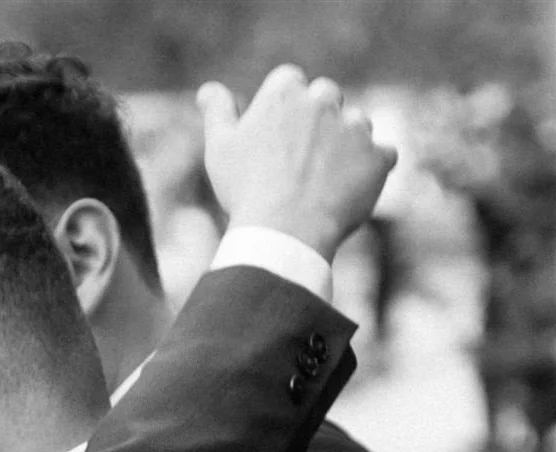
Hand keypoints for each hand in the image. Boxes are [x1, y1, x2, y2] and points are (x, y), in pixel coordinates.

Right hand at [200, 67, 397, 260]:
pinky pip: (383, 155)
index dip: (281, 105)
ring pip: (356, 123)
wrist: (284, 230)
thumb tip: (208, 89)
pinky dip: (371, 168)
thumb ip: (217, 112)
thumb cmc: (245, 189)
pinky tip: (349, 188)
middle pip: (326, 95)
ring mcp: (355, 127)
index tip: (274, 133)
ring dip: (345, 141)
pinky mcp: (378, 156)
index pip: (288, 80)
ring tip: (322, 178)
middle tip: (297, 157)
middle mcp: (324, 101)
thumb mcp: (219, 149)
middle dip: (316, 117)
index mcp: (284, 94)